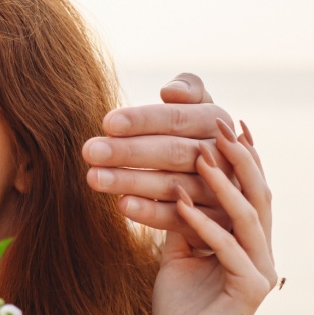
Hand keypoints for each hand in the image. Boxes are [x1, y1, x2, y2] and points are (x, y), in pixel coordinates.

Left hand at [82, 73, 236, 241]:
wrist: (215, 188)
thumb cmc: (192, 137)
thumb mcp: (195, 109)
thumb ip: (189, 91)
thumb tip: (170, 92)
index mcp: (217, 123)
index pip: (178, 118)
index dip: (143, 120)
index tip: (107, 123)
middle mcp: (224, 157)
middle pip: (174, 152)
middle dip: (128, 151)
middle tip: (89, 151)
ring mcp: (221, 192)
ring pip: (172, 186)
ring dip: (131, 181)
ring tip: (94, 177)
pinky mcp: (213, 223)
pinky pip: (178, 218)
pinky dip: (149, 212)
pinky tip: (121, 205)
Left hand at [151, 119, 275, 314]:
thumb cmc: (180, 305)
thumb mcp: (179, 253)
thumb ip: (185, 222)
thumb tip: (175, 183)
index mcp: (249, 241)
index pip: (250, 191)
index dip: (242, 158)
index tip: (226, 122)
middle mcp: (263, 252)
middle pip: (258, 196)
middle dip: (240, 159)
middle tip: (221, 126)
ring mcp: (261, 270)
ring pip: (248, 217)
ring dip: (224, 185)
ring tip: (203, 155)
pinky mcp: (251, 289)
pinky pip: (228, 248)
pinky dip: (204, 223)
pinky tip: (183, 203)